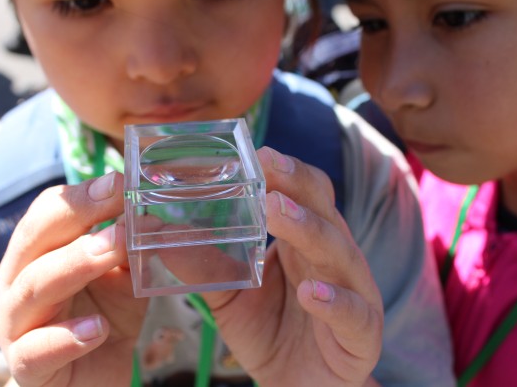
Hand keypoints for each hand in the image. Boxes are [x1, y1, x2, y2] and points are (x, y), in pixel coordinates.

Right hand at [0, 172, 147, 386]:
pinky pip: (37, 351)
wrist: (96, 378)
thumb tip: (153, 217)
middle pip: (34, 239)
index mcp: (37, 255)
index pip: (47, 212)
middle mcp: (18, 283)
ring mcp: (16, 326)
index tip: (119, 181)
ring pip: (33, 288)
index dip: (81, 195)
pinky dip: (66, 337)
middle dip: (75, 215)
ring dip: (75, 263)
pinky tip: (97, 328)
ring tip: (113, 250)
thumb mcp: (122, 278)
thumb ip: (130, 250)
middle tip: (115, 201)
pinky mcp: (27, 367)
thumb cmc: (102, 319)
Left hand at [201, 147, 383, 386]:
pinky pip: (354, 314)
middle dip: (298, 186)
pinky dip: (335, 302)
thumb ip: (203, 264)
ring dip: (309, 230)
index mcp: (305, 241)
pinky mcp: (362, 335)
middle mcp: (333, 258)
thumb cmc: (268, 329)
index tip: (258, 152)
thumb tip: (155, 231)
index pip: (305, 194)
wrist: (297, 386)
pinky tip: (312, 294)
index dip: (287, 171)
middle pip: (325, 211)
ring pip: (339, 254)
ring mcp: (354, 293)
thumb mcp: (230, 294)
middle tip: (268, 167)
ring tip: (277, 212)